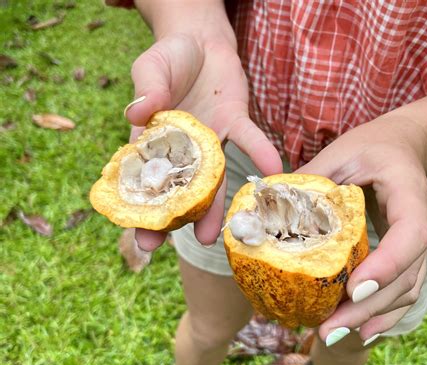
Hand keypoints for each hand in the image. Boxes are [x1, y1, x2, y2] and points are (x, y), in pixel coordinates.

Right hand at [126, 30, 281, 250]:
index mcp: (155, 141)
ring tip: (213, 236)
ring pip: (214, 179)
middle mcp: (185, 150)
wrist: (201, 41)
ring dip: (214, 207)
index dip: (144, 210)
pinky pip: (250, 140)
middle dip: (177, 218)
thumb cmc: (168, 57)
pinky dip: (261, 153)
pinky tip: (272, 171)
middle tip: (172, 245)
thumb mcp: (151, 68)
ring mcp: (212, 142)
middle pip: (181, 190)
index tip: (143, 237)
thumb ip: (146, 90)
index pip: (147, 180)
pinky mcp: (236, 124)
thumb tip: (136, 114)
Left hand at [298, 115, 426, 343]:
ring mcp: (416, 243)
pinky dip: (381, 314)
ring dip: (372, 317)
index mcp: (408, 193)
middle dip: (368, 307)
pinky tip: (356, 330)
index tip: (353, 288)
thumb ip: (308, 181)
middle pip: (406, 276)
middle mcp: (419, 223)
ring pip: (406, 290)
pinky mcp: (405, 256)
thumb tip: (264, 210)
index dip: (386, 265)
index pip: (410, 234)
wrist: (400, 147)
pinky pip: (402, 291)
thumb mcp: (338, 154)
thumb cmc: (368, 148)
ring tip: (332, 334)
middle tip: (328, 329)